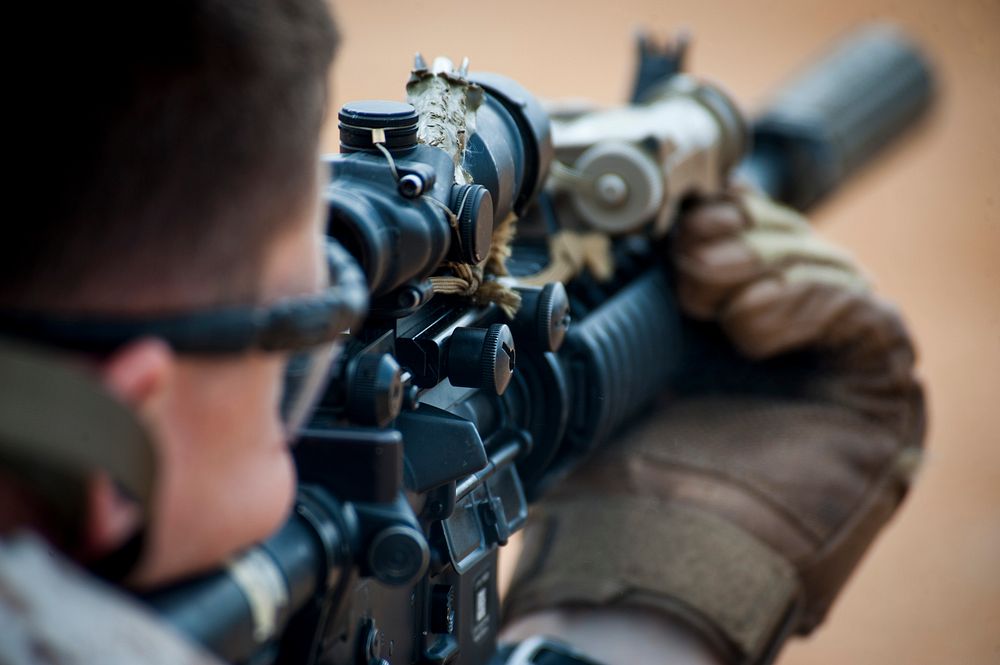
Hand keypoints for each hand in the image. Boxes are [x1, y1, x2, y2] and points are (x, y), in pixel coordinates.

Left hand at [503, 192, 925, 663]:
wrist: (664, 553)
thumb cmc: (635, 475)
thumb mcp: (626, 365)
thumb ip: (648, 296)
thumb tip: (663, 223)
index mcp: (726, 340)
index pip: (747, 241)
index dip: (718, 218)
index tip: (679, 220)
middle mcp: (787, 351)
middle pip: (786, 245)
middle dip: (731, 243)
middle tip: (686, 268)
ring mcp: (837, 369)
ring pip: (823, 267)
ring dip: (757, 270)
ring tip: (709, 302)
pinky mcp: (880, 387)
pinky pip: (859, 309)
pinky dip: (801, 300)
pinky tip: (747, 331)